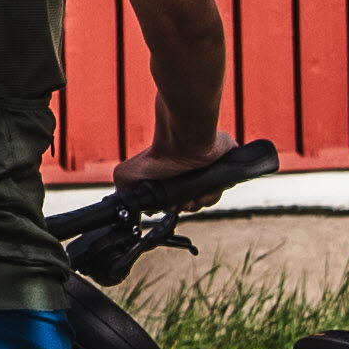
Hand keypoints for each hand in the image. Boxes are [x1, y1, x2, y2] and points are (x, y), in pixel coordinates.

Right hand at [116, 142, 249, 205]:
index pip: (177, 201)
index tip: (173, 206)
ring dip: (201, 202)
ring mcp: (207, 170)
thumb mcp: (127, 174)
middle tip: (183, 202)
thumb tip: (133, 207)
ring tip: (195, 197)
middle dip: (188, 207)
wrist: (182, 140)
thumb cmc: (158, 154)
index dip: (175, 208)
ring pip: (208, 198)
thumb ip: (124, 190)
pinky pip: (223, 187)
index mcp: (171, 177)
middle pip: (193, 202)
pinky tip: (206, 191)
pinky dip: (214, 193)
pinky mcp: (224, 165)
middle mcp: (189, 174)